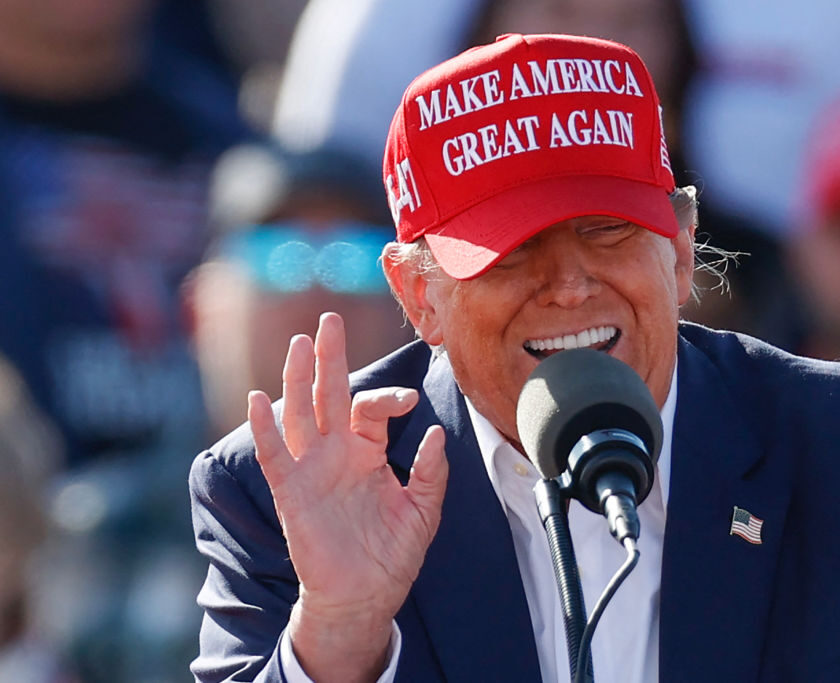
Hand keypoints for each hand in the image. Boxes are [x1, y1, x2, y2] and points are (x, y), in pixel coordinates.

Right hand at [248, 312, 447, 680]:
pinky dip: (263, 428)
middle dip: (329, 357)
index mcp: (367, 451)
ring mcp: (311, 469)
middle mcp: (336, 453)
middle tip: (329, 320)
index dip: (388, 397)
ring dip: (297, 379)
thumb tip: (440, 432)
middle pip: (329, 395)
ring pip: (299, 414)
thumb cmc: (392, 554)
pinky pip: (273, 455)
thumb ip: (432, 472)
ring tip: (299, 342)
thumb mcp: (423, 510)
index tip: (410, 401)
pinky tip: (258, 398)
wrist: (365, 596)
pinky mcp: (291, 492)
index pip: (371, 407)